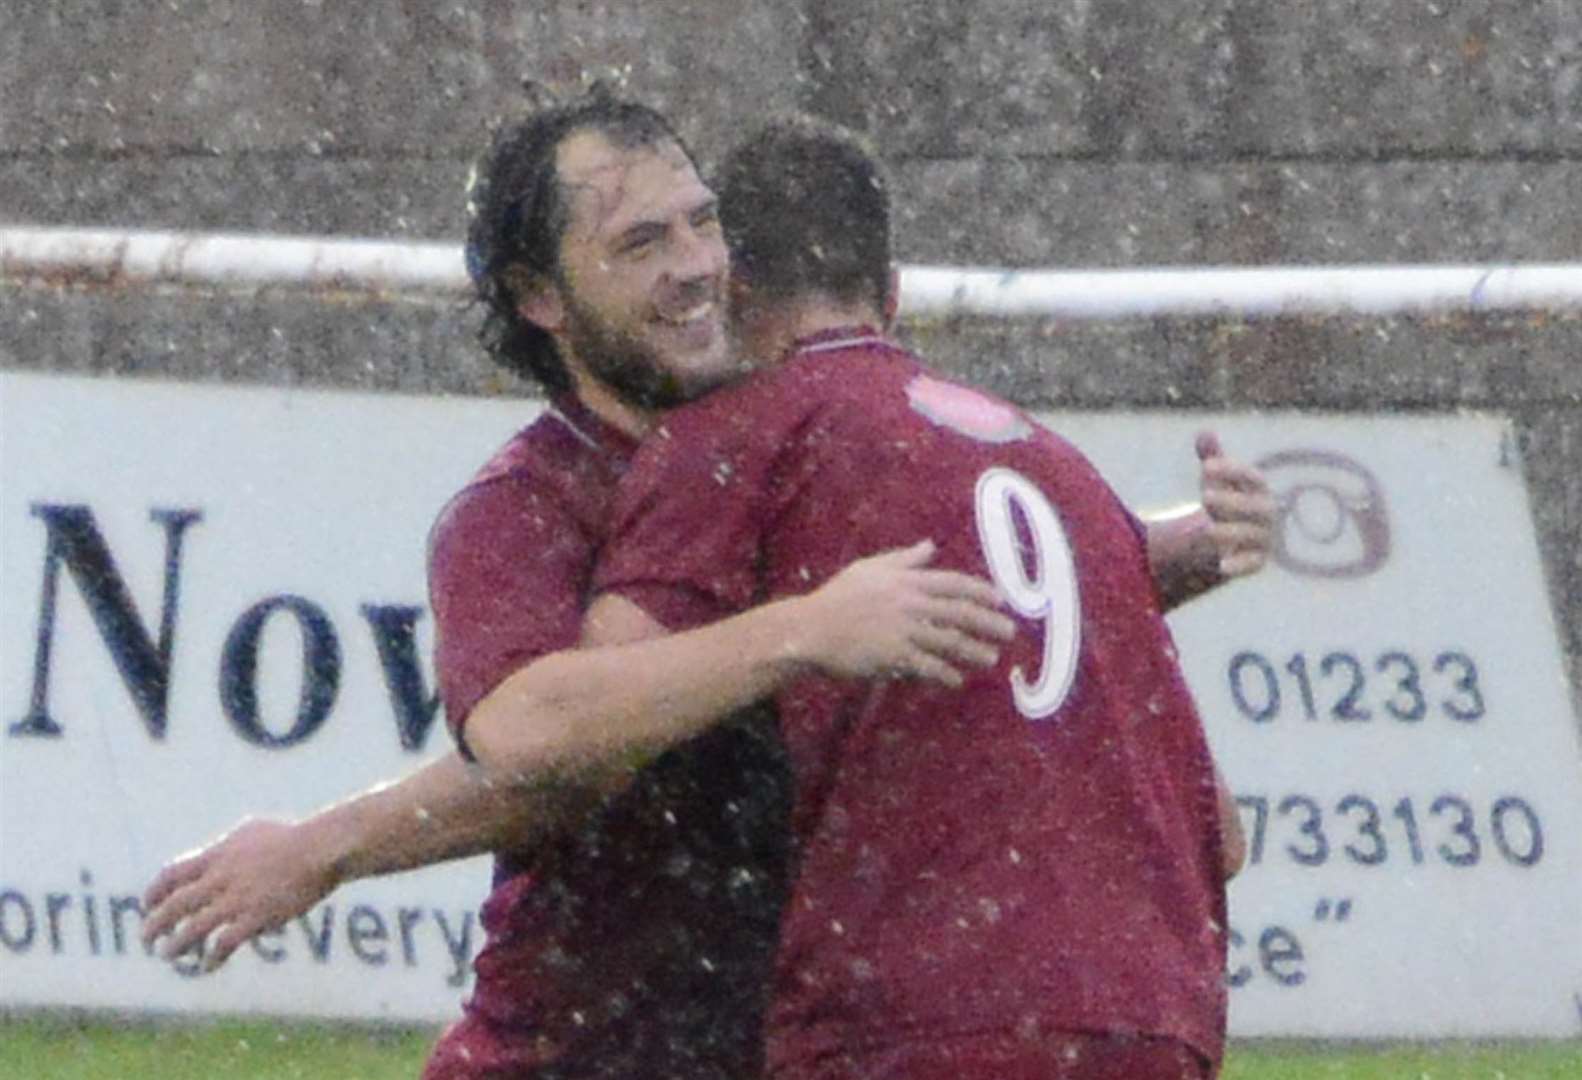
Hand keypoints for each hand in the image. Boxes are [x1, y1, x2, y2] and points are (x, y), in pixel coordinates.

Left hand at [141, 818, 336, 971]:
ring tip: (167, 956)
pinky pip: (224, 943)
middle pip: (174, 905)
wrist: (322, 847)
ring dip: (175, 946)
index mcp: (218, 855)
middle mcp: (221, 878)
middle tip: (147, 940)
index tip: (147, 906)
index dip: (153, 893)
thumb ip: (229, 847)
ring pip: (192, 929)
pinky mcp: (257, 916)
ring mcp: (238, 898)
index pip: (171, 875)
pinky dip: (211, 958)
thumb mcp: (253, 832)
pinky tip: (207, 966)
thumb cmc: (293, 837)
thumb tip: (217, 855)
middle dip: (154, 925)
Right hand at [797, 540, 1014, 686]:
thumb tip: (931, 546)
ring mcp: (902, 631)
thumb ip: (904, 559)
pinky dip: (944, 674)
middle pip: (959, 613)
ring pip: (948, 641)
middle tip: (1010, 632)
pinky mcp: (892, 656)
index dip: (981, 592)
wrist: (809, 629)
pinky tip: (956, 680)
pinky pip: (926, 666)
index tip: (1001, 601)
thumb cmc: (838, 597)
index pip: (953, 583)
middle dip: (988, 622)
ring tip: (991, 659)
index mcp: (905, 581)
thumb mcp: (869, 568)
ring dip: (973, 651)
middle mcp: (908, 604)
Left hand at [1196, 431, 1274, 578]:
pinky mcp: (1256, 561)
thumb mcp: (1216, 480)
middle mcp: (1265, 513)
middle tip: (1204, 498)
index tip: (1205, 466)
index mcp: (1258, 490)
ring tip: (1206, 529)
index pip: (1251, 477)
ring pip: (1251, 535)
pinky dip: (1238, 565)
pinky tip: (1221, 567)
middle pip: (1255, 507)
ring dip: (1229, 531)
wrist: (1232, 539)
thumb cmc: (1225, 502)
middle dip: (1231, 502)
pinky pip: (1252, 564)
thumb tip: (1204, 432)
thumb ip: (1212, 458)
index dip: (1231, 470)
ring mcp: (1263, 538)